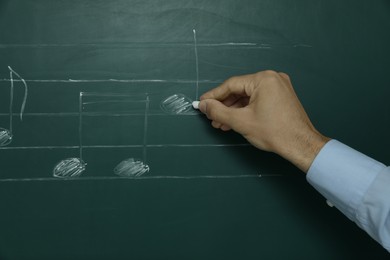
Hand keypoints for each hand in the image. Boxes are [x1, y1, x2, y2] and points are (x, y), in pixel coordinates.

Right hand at [199, 70, 329, 172]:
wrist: (300, 145)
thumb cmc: (276, 132)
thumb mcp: (240, 121)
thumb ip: (218, 112)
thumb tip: (204, 105)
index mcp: (264, 79)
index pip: (231, 85)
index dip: (214, 96)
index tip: (202, 103)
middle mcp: (272, 78)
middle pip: (240, 90)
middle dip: (224, 106)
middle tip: (211, 116)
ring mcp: (279, 87)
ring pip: (248, 97)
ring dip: (234, 110)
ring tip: (221, 123)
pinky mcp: (281, 97)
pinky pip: (258, 100)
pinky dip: (246, 110)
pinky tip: (235, 121)